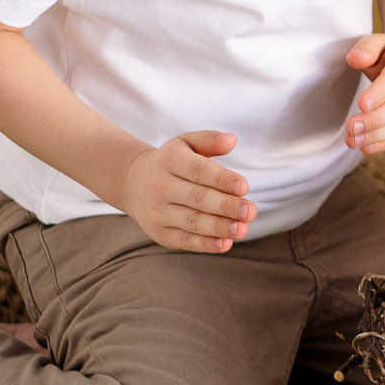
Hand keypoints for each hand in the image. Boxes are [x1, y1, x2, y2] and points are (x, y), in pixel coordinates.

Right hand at [117, 130, 255, 252]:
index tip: (244, 186)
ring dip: (220, 227)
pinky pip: (185, 240)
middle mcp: (160, 187)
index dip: (221, 179)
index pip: (198, 170)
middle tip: (250, 211)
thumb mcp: (186, 143)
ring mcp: (158, 212)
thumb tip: (232, 140)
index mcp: (170, 160)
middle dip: (226, 206)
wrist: (134, 183)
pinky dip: (206, 244)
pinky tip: (226, 244)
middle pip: (197, 198)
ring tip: (243, 229)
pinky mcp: (161, 233)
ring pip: (193, 221)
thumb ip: (210, 140)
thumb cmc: (172, 161)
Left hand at [343, 34, 384, 152]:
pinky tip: (365, 146)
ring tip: (352, 139)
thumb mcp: (376, 43)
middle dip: (375, 119)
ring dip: (376, 135)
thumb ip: (365, 48)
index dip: (380, 92)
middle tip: (351, 127)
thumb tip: (355, 59)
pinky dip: (384, 144)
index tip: (361, 104)